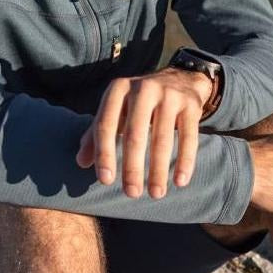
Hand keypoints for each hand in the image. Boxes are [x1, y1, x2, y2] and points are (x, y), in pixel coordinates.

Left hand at [76, 67, 213, 198]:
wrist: (181, 78)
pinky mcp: (191, 105)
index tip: (105, 181)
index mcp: (118, 89)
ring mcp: (170, 95)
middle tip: (132, 193)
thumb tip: (81, 162)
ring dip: (158, 170)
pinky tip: (180, 181)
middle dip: (132, 167)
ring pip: (163, 138)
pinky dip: (185, 161)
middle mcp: (143, 88)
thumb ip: (96, 134)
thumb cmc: (140, 102)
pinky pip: (188, 137)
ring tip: (156, 194)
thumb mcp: (116, 110)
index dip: (105, 154)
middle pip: (135, 134)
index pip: (106, 125)